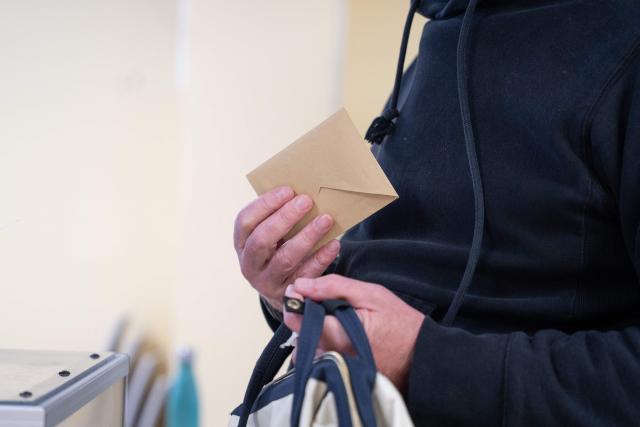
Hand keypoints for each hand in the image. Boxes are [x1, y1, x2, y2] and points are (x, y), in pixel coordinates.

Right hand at [234, 186, 340, 310]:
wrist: (281, 289)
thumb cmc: (277, 250)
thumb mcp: (269, 234)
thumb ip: (276, 215)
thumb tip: (301, 188)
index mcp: (241, 243)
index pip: (245, 221)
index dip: (265, 204)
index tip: (288, 190)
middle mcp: (249, 264)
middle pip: (262, 240)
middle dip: (285, 218)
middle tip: (307, 201)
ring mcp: (267, 282)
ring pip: (285, 259)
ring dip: (307, 236)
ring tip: (326, 219)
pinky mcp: (288, 293)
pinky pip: (306, 275)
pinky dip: (321, 258)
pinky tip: (334, 243)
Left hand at [283, 274, 425, 392]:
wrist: (423, 357)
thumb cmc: (400, 323)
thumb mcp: (371, 294)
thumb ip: (334, 287)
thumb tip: (301, 285)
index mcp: (339, 336)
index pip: (299, 320)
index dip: (295, 303)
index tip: (300, 292)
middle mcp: (332, 358)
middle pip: (299, 336)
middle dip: (304, 318)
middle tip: (320, 305)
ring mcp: (335, 371)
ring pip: (306, 351)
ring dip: (310, 335)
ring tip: (330, 323)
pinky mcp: (340, 378)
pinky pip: (318, 361)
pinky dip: (320, 348)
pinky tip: (336, 337)